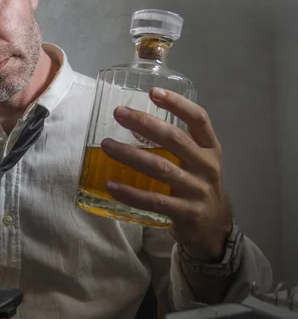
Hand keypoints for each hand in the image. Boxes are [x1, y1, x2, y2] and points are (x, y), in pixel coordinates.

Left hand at [102, 87, 232, 261]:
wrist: (213, 227)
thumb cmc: (196, 185)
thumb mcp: (196, 160)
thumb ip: (175, 143)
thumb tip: (132, 121)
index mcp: (210, 148)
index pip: (199, 119)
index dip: (177, 103)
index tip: (153, 91)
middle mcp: (207, 166)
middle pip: (174, 139)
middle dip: (144, 123)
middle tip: (119, 113)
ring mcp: (197, 190)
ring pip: (161, 168)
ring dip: (130, 155)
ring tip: (106, 145)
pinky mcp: (186, 212)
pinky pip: (154, 200)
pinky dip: (130, 193)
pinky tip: (111, 185)